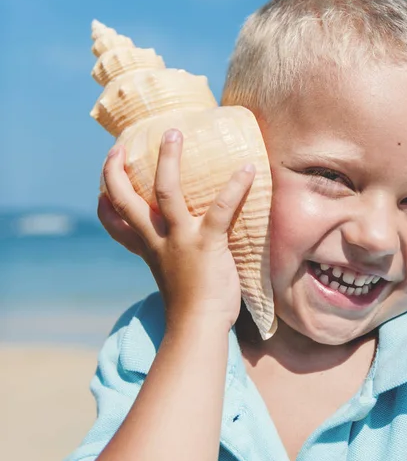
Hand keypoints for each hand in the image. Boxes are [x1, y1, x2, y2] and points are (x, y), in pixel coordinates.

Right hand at [97, 128, 255, 329]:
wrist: (199, 328)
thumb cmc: (190, 302)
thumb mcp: (170, 275)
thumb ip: (168, 254)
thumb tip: (177, 239)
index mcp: (148, 247)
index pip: (115, 220)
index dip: (105, 196)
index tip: (104, 177)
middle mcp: (158, 239)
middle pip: (128, 198)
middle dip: (118, 170)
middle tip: (123, 145)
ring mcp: (181, 239)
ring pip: (167, 191)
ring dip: (169, 159)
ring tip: (174, 133)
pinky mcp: (207, 244)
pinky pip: (221, 208)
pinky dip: (235, 187)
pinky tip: (248, 169)